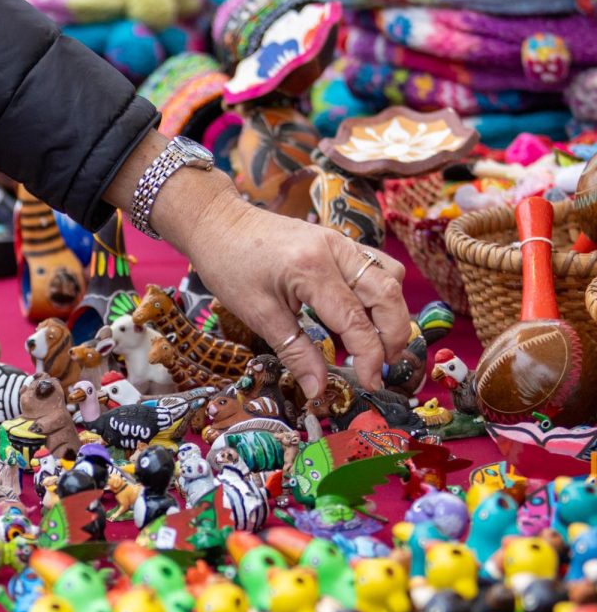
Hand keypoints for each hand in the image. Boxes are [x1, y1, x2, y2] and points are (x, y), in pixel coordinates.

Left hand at [105, 132, 409, 397]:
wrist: (218, 222)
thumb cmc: (229, 266)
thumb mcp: (257, 314)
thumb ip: (294, 351)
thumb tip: (318, 389)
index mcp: (312, 269)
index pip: (355, 319)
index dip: (369, 355)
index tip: (370, 383)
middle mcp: (336, 250)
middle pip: (386, 294)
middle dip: (393, 336)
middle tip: (383, 369)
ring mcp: (340, 242)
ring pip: (388, 277)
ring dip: (393, 313)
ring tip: (380, 345)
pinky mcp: (338, 241)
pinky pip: (375, 264)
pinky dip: (380, 292)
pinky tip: (366, 314)